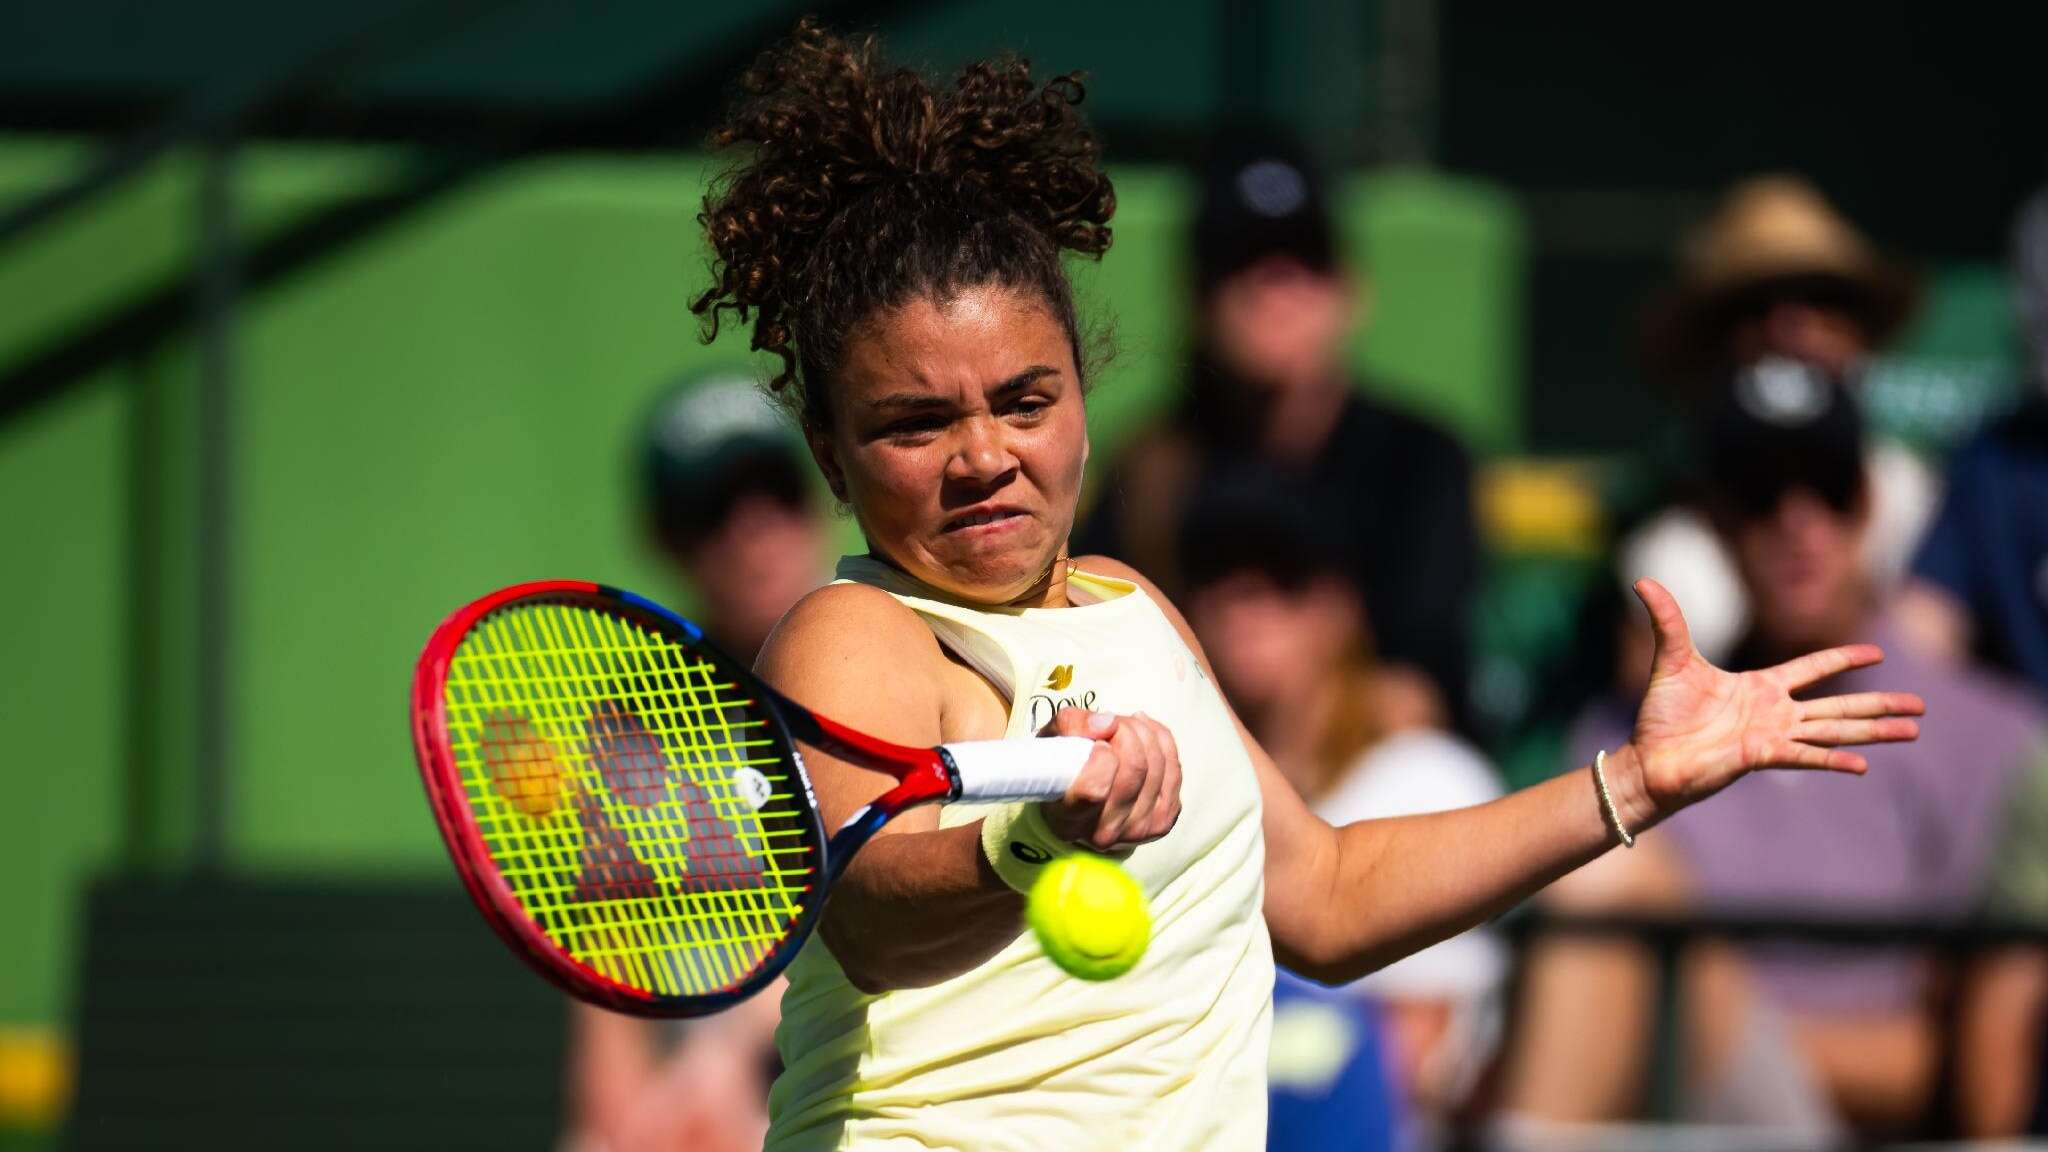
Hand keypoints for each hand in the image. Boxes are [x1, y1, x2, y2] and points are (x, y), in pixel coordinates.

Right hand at [1039, 708, 1182, 850]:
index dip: (1102, 756)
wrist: (1081, 803)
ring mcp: (1137, 831)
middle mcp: (1103, 833)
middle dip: (1126, 731)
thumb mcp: (1051, 742)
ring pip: (1156, 765)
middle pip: (1134, 769)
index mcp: (1068, 820)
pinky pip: (1174, 769)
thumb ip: (1072, 726)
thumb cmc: (1061, 770)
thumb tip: (1108, 724)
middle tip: (1112, 725)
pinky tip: (1145, 734)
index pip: (1095, 790)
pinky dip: (1162, 741)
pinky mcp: (1162, 822)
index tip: (1097, 743)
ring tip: (1125, 728)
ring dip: (1142, 733)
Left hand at [1619, 578, 1925, 824]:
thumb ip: (1668, 620)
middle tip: (1921, 706)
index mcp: (1760, 687)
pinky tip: (1863, 764)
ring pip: (1834, 731)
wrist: (1647, 761)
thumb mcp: (1670, 660)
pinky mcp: (1761, 756)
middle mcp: (1774, 712)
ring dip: (1874, 731)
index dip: (1843, 659)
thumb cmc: (1661, 717)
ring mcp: (1772, 736)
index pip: (1813, 669)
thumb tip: (1644, 579)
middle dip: (1879, 704)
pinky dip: (1832, 759)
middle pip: (1839, 705)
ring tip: (1912, 731)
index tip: (1877, 653)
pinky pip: (1804, 756)